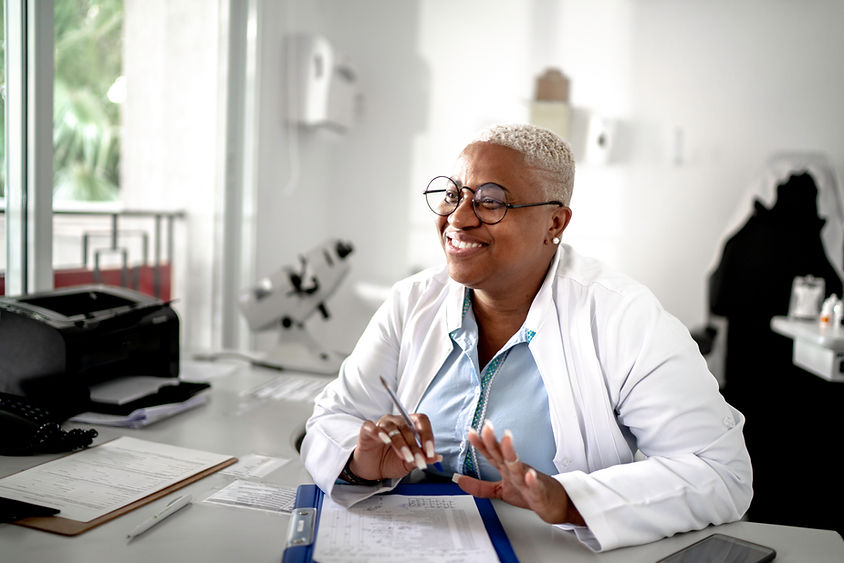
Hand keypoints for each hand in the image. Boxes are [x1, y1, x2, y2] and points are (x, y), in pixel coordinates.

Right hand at [346, 413, 440, 481]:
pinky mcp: (367, 429)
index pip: (421, 421)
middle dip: (415, 447)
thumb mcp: (409, 463)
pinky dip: (379, 432)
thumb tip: (437, 457)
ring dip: (401, 444)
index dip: (427, 435)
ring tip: (405, 457)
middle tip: (418, 461)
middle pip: (408, 428)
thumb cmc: (391, 462)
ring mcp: (381, 424)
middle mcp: (396, 421)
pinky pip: (372, 427)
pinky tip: (385, 441)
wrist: (373, 471)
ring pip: (392, 429)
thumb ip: (422, 458)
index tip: (430, 451)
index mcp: (409, 425)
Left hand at [453, 420, 584, 525]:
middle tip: (486, 426)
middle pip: (502, 454)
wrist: (555, 504)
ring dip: (511, 452)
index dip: (480, 443)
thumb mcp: (500, 491)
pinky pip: (535, 486)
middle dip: (493, 441)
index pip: (491, 453)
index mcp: (506, 468)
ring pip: (518, 465)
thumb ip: (480, 487)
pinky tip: (529, 474)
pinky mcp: (538, 492)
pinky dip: (532, 480)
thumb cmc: (529, 493)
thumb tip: (459, 480)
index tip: (470, 431)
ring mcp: (527, 479)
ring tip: (506, 439)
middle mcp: (516, 470)